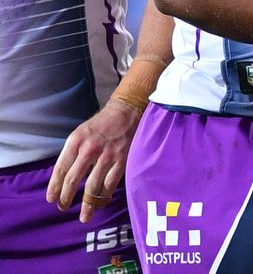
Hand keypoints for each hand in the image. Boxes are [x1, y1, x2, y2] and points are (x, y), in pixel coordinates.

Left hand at [45, 99, 142, 221]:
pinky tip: (101, 203)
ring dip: (86, 204)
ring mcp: (106, 155)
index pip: (60, 170)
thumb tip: (64, 177)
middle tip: (63, 208)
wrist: (125, 111)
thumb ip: (72, 153)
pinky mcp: (122, 160)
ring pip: (92, 186)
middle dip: (66, 198)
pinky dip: (105, 196)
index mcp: (75, 142)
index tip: (52, 199)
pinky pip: (110, 184)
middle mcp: (89, 149)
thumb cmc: (101, 124)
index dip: (54, 187)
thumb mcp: (80, 133)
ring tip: (84, 216)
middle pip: (72, 180)